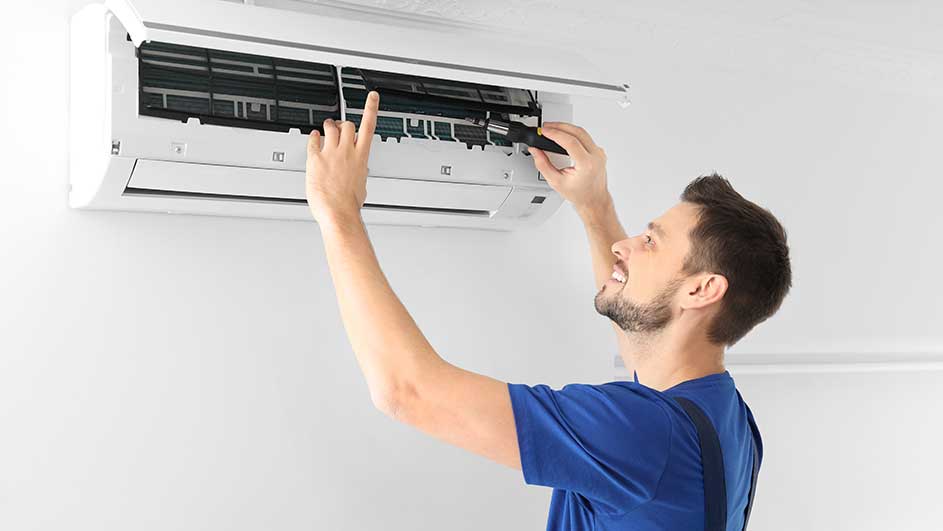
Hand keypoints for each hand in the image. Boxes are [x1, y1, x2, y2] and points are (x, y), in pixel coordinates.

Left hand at [306, 91, 379, 225]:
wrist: (338, 212)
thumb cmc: (349, 204)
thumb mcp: (361, 186)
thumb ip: (359, 173)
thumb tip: (358, 174)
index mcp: (361, 158)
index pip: (369, 126)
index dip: (371, 108)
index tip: (372, 97)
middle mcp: (347, 151)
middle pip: (347, 125)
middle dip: (343, 124)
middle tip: (339, 126)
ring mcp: (331, 154)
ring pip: (330, 127)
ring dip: (328, 126)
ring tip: (326, 129)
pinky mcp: (316, 159)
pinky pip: (313, 140)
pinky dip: (313, 137)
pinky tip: (313, 138)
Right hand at [529, 122, 609, 211]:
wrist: (593, 200)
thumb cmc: (579, 195)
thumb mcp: (556, 182)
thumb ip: (543, 165)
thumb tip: (535, 151)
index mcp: (587, 164)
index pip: (570, 141)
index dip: (555, 133)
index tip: (545, 131)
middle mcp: (596, 156)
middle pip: (578, 132)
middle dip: (560, 126)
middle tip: (547, 127)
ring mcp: (599, 153)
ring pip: (583, 132)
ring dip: (567, 128)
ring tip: (553, 129)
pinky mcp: (599, 152)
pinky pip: (586, 137)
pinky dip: (574, 134)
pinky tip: (565, 135)